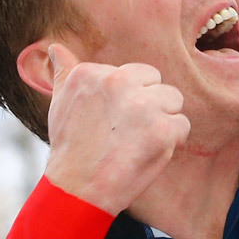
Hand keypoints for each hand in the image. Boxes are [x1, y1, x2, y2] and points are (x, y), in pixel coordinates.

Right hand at [44, 43, 190, 214]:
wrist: (77, 189)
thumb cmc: (71, 147)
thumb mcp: (59, 102)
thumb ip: (65, 72)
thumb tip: (56, 48)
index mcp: (93, 72)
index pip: (135, 73)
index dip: (129, 99)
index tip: (112, 121)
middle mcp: (117, 82)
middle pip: (157, 82)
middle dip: (150, 105)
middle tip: (128, 132)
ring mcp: (142, 105)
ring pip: (173, 100)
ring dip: (163, 120)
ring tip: (140, 141)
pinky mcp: (161, 129)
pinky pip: (182, 125)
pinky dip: (172, 141)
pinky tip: (149, 152)